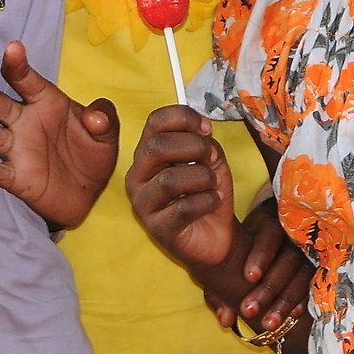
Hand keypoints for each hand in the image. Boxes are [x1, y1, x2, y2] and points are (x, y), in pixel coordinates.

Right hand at [0, 43, 118, 229]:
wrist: (89, 194)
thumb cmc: (92, 154)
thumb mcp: (108, 133)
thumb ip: (105, 119)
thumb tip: (95, 117)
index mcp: (44, 101)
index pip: (25, 78)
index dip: (17, 64)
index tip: (13, 48)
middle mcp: (23, 121)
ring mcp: (15, 149)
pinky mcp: (14, 178)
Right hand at [126, 104, 241, 273]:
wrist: (215, 235)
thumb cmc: (206, 194)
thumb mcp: (210, 161)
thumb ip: (205, 142)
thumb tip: (203, 132)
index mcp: (148, 153)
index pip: (155, 122)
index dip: (183, 118)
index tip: (206, 128)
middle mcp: (138, 176)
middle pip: (156, 147)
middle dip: (193, 146)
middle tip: (212, 157)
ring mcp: (144, 204)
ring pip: (168, 180)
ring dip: (202, 177)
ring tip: (213, 184)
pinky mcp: (158, 229)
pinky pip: (183, 209)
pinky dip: (207, 200)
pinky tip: (214, 201)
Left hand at [209, 195, 312, 335]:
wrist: (267, 242)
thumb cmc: (242, 250)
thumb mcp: (230, 261)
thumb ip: (222, 289)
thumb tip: (225, 320)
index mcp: (267, 224)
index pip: (270, 234)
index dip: (262, 255)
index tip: (249, 277)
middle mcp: (291, 236)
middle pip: (288, 258)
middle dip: (269, 287)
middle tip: (249, 311)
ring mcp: (308, 252)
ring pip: (302, 275)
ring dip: (285, 301)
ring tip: (269, 324)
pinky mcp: (316, 268)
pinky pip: (314, 285)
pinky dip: (303, 301)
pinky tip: (293, 316)